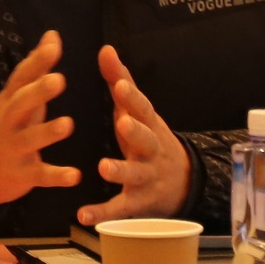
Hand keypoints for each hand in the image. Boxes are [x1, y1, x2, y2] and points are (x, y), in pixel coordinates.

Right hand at [0, 30, 80, 208]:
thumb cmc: (6, 125)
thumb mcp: (16, 96)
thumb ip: (36, 67)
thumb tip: (52, 35)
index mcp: (9, 100)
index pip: (21, 77)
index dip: (36, 61)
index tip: (54, 46)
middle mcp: (7, 122)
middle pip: (20, 105)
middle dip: (38, 93)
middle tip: (59, 80)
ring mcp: (12, 149)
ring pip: (29, 140)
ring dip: (47, 133)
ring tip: (68, 124)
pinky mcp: (21, 175)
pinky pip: (39, 175)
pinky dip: (56, 176)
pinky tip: (75, 176)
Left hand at [76, 44, 190, 226]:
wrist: (180, 181)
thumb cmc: (148, 136)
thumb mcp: (136, 109)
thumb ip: (120, 79)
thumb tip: (105, 48)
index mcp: (149, 124)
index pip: (142, 108)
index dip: (132, 97)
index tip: (119, 85)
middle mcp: (151, 150)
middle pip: (146, 139)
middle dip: (136, 131)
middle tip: (123, 123)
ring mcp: (146, 177)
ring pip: (135, 174)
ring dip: (121, 170)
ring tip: (103, 167)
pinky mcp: (137, 202)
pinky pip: (120, 209)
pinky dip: (103, 213)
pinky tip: (83, 215)